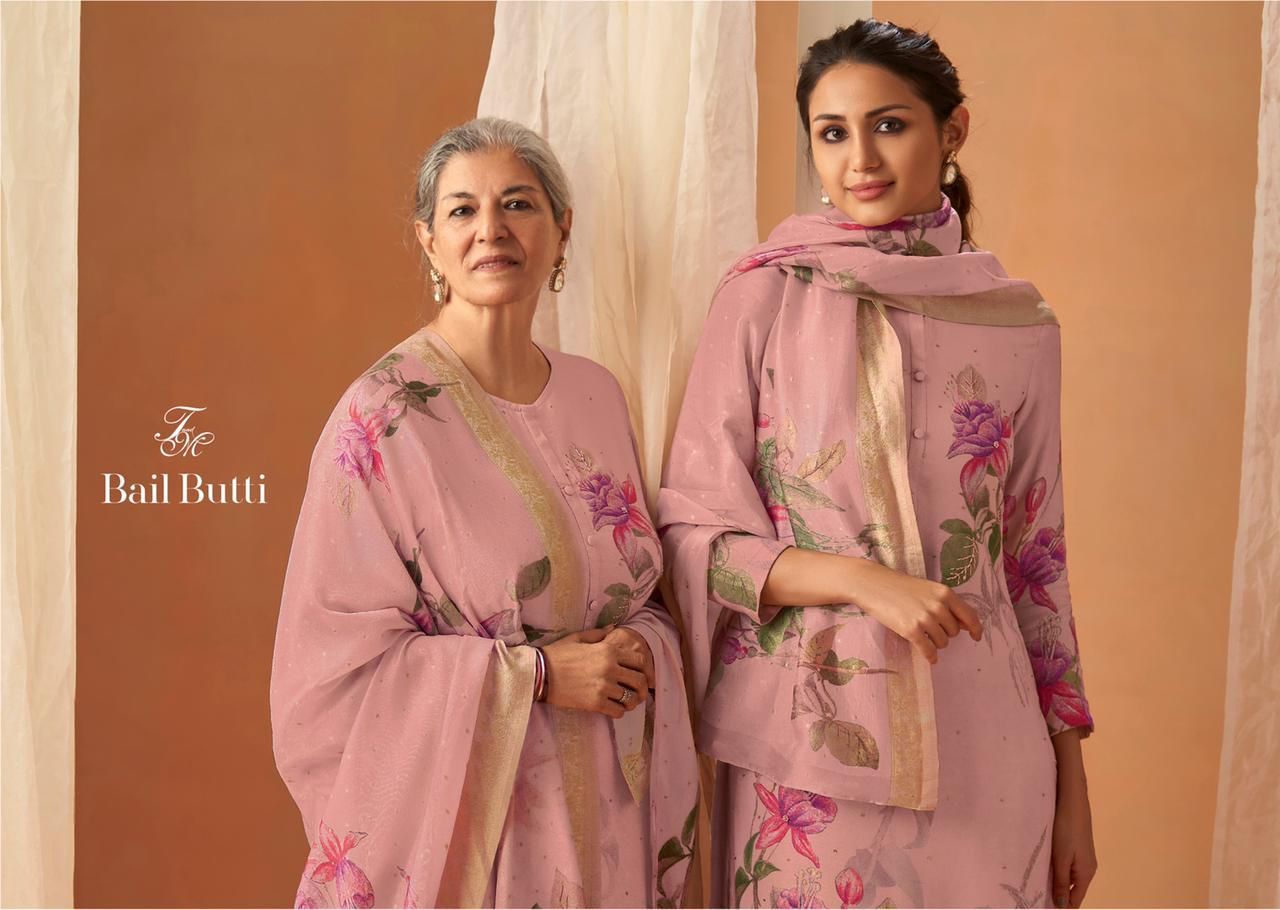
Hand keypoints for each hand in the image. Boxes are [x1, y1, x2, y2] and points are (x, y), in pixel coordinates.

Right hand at [540, 626, 649, 718]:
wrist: (539, 674)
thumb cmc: (557, 654)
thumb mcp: (578, 638)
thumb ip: (599, 634)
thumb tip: (613, 628)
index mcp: (608, 650)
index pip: (640, 660)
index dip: (644, 668)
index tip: (642, 674)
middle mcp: (610, 668)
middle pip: (639, 681)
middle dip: (643, 688)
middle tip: (639, 693)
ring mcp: (603, 687)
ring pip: (630, 698)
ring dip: (631, 701)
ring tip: (627, 702)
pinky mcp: (595, 703)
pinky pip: (617, 711)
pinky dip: (619, 711)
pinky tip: (614, 708)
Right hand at [843, 558, 981, 663]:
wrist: (872, 584)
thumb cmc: (898, 585)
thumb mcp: (927, 589)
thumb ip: (945, 603)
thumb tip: (962, 625)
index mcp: (945, 593)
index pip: (969, 615)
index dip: (975, 628)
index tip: (976, 636)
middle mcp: (938, 606)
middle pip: (954, 632)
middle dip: (945, 633)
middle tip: (931, 629)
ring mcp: (925, 618)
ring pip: (942, 642)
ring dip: (936, 643)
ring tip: (924, 636)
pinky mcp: (911, 630)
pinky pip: (928, 650)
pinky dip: (930, 656)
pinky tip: (929, 657)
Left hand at [1051, 732, 1096, 906]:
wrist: (1072, 799)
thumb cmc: (1066, 828)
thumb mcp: (1061, 857)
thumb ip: (1060, 882)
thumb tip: (1063, 907)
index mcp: (1086, 873)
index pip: (1075, 900)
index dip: (1062, 907)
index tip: (1041, 906)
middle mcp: (1087, 868)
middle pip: (1072, 889)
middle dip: (1056, 895)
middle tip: (1033, 895)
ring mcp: (1082, 856)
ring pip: (1068, 877)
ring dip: (1054, 882)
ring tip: (1034, 885)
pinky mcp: (1075, 845)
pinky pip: (1066, 864)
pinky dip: (1055, 869)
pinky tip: (1041, 867)